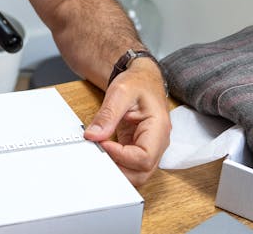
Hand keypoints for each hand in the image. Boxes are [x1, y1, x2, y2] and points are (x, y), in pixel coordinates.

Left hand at [82, 60, 170, 184]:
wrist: (142, 78)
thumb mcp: (120, 92)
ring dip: (117, 169)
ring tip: (99, 153)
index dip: (121, 156)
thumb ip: (107, 115)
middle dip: (119, 170)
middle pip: (143, 173)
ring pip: (137, 174)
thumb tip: (93, 136)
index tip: (103, 144)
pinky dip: (115, 164)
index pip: (144, 157)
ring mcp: (149, 147)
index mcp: (159, 128)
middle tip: (98, 154)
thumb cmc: (137, 82)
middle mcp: (158, 142)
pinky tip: (103, 153)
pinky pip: (129, 165)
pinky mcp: (138, 148)